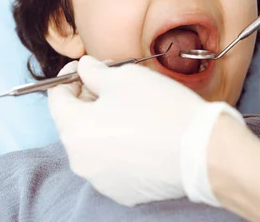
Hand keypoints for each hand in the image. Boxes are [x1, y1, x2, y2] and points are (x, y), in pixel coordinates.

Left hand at [48, 56, 244, 206]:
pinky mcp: (122, 192)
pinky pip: (111, 163)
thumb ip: (95, 72)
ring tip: (129, 108)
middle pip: (73, 122)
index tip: (82, 67)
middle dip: (87, 100)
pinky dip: (119, 146)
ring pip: (93, 144)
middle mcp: (81, 160)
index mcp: (75, 130)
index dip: (68, 77)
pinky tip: (140, 133)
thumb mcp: (124, 77)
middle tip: (108, 83)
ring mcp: (101, 180)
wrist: (203, 151)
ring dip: (102, 124)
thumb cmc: (161, 110)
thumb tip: (84, 68)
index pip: (56, 98)